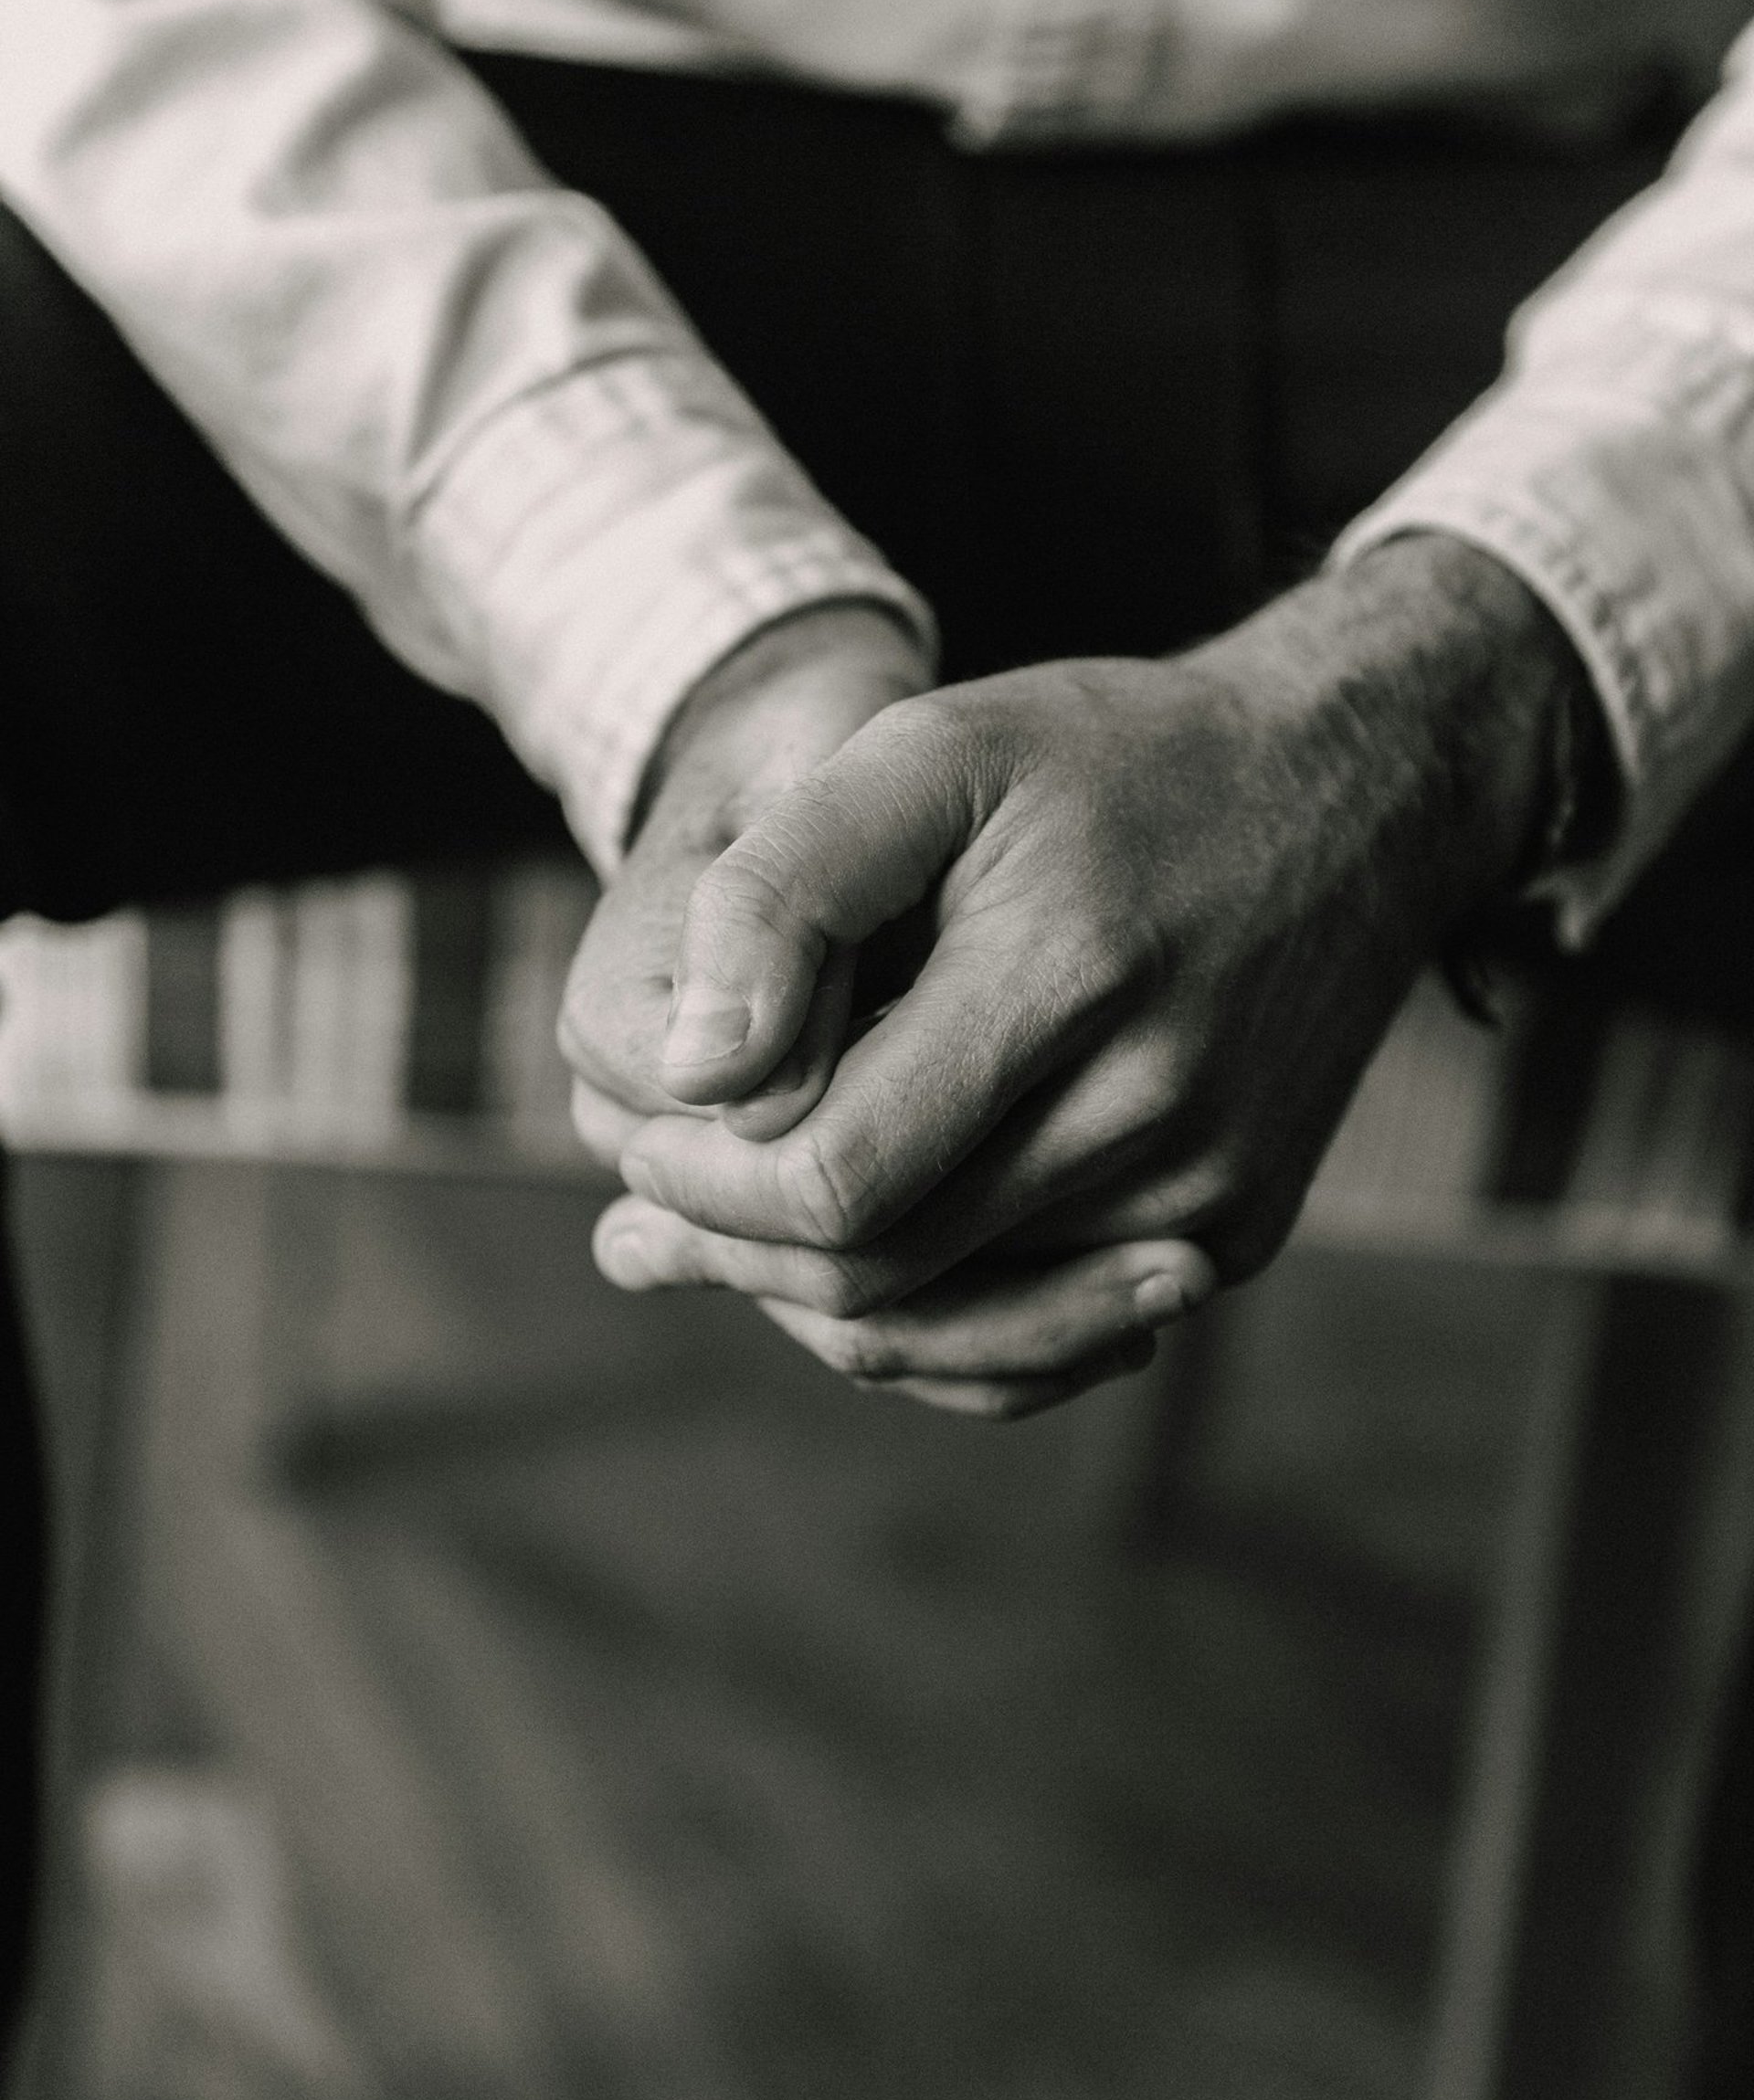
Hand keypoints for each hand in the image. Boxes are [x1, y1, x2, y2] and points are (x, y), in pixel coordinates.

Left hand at [594, 538, 1581, 1406]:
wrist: (1351, 796)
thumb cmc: (1112, 762)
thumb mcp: (929, 754)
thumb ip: (786, 895)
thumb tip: (686, 1070)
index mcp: (1067, 980)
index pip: (834, 1177)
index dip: (703, 1182)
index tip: (633, 1134)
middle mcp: (1157, 1114)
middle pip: (881, 1274)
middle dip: (730, 1255)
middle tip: (632, 1226)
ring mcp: (1209, 1195)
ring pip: (953, 1330)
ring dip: (810, 1300)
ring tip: (695, 1255)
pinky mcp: (1235, 1231)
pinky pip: (1047, 1346)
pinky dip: (928, 1329)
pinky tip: (842, 1283)